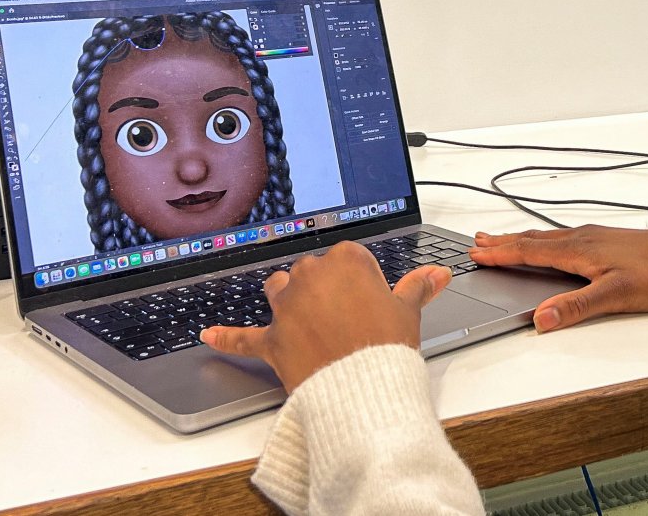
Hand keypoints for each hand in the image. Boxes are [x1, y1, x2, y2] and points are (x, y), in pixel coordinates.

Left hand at [200, 243, 452, 392]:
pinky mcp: (271, 339)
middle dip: (325, 289)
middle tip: (349, 318)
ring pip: (279, 289)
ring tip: (305, 317)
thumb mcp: (408, 312)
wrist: (361, 388)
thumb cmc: (387, 346)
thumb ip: (418, 287)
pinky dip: (226, 337)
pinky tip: (209, 335)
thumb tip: (438, 273)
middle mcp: (311, 276)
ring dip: (288, 298)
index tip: (371, 301)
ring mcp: (286, 307)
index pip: (351, 259)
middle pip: (314, 272)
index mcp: (346, 260)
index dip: (362, 282)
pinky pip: (243, 336)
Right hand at [468, 225, 647, 332]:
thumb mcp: (615, 297)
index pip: (530, 250)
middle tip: (477, 241)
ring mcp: (594, 238)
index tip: (476, 253)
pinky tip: (546, 245)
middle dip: (503, 242)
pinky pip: (561, 237)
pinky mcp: (605, 241)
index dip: (501, 253)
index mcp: (579, 249)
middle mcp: (583, 238)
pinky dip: (541, 240)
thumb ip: (576, 307)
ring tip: (502, 239)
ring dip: (520, 239)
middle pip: (533, 239)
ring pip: (547, 237)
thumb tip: (541, 319)